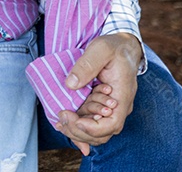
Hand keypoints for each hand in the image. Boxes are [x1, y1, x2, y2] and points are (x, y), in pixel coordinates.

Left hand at [54, 33, 141, 154]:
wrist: (122, 47)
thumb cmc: (113, 47)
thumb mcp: (101, 49)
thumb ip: (87, 65)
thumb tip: (70, 84)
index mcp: (122, 96)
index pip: (112, 125)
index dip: (92, 128)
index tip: (75, 120)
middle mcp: (118, 108)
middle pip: (102, 134)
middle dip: (79, 131)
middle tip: (62, 116)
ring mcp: (109, 109)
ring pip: (95, 133)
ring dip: (76, 131)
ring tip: (59, 120)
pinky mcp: (100, 107)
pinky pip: (91, 124)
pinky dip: (77, 127)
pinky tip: (63, 122)